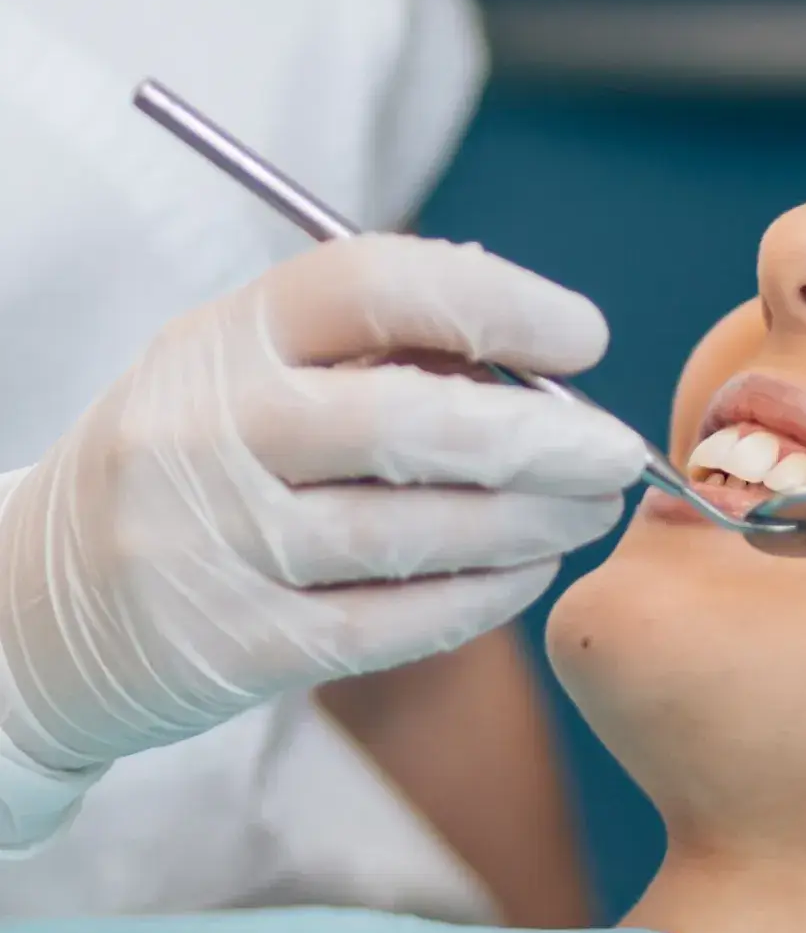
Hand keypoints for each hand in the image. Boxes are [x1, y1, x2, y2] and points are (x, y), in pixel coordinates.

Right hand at [0, 235, 643, 792]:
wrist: (35, 608)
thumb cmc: (193, 461)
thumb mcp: (245, 373)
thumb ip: (373, 347)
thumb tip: (536, 334)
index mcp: (223, 335)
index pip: (373, 286)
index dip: (498, 304)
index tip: (584, 335)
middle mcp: (208, 431)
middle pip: (412, 423)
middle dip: (545, 440)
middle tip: (620, 453)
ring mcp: (215, 544)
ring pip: (416, 533)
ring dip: (531, 523)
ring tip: (589, 513)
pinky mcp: (234, 646)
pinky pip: (392, 621)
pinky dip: (482, 597)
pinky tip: (529, 573)